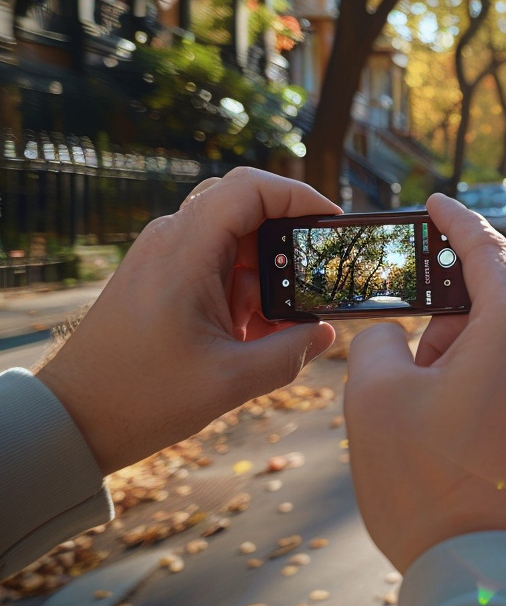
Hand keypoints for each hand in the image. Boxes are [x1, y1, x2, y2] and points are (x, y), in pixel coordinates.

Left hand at [37, 167, 340, 474]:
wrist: (73, 417)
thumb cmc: (139, 397)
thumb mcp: (229, 381)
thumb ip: (289, 354)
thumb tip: (326, 333)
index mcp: (185, 251)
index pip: (250, 188)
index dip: (299, 196)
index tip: (333, 227)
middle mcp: (172, 241)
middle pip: (248, 211)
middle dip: (289, 245)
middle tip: (316, 281)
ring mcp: (165, 258)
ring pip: (236, 242)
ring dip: (267, 277)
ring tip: (281, 324)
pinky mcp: (163, 278)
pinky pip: (218, 267)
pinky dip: (245, 293)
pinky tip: (253, 335)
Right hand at [345, 193, 505, 572]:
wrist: (490, 577)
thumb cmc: (431, 486)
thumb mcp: (374, 401)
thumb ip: (379, 342)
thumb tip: (397, 336)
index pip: (486, 251)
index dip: (455, 222)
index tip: (437, 204)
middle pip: (495, 309)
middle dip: (446, 328)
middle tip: (408, 374)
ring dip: (467, 365)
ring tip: (432, 425)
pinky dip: (493, 393)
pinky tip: (461, 441)